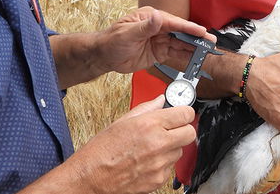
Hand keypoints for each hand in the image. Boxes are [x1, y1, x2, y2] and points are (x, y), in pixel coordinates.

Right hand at [67, 95, 195, 193]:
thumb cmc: (100, 151)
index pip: (186, 114)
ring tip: (151, 148)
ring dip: (171, 148)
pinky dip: (162, 164)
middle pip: (190, 133)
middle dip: (183, 130)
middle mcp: (158, 143)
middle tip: (171, 130)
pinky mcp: (158, 179)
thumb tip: (161, 101)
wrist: (89, 178)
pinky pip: (170, 167)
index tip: (181, 114)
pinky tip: (146, 161)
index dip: (184, 113)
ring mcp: (160, 163)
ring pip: (180, 151)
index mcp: (149, 125)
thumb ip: (147, 109)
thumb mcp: (122, 122)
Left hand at [97, 6, 215, 73]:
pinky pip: (176, 54)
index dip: (188, 27)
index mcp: (151, 18)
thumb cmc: (112, 41)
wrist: (104, 56)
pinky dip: (186, 57)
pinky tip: (196, 58)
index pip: (174, 22)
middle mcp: (158, 27)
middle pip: (181, 32)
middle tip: (211, 41)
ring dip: (194, 48)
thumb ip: (145, 26)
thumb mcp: (127, 33)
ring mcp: (160, 40)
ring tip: (208, 51)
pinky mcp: (160, 52)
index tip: (201, 31)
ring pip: (181, 44)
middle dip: (196, 37)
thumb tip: (157, 16)